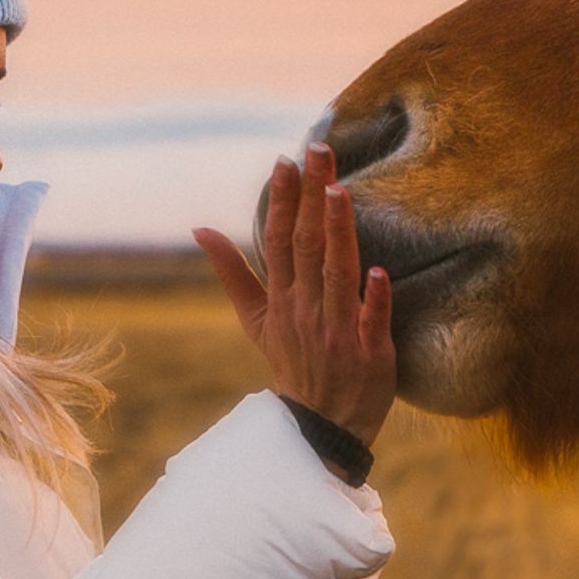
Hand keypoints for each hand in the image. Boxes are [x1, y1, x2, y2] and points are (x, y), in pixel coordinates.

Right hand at [197, 142, 396, 447]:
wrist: (320, 428)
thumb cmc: (294, 364)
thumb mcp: (255, 321)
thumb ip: (233, 273)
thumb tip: (199, 229)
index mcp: (281, 300)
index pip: (278, 240)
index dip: (282, 201)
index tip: (286, 161)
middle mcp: (306, 311)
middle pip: (307, 246)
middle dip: (312, 197)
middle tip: (320, 150)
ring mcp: (337, 333)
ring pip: (337, 276)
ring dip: (338, 234)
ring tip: (340, 192)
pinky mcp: (370, 355)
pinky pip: (371, 323)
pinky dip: (373, 300)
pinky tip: (378, 271)